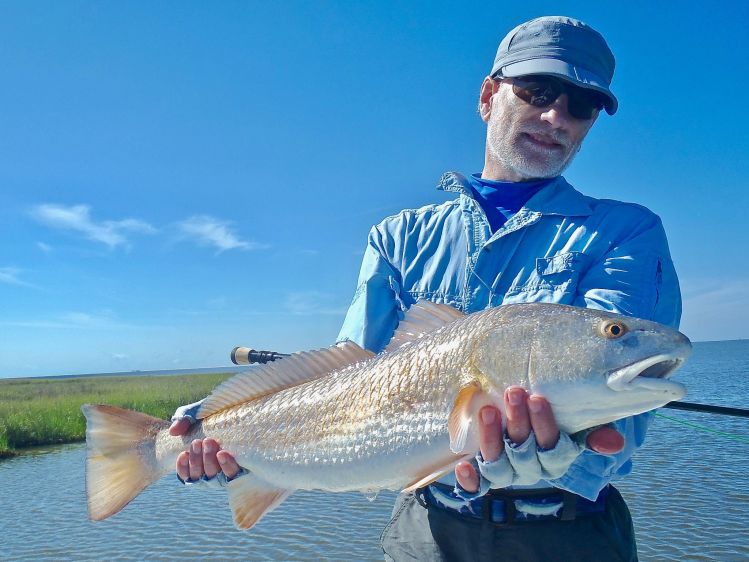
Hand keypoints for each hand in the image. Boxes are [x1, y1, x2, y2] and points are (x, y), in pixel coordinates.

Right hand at [169, 418, 240, 481]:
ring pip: (213, 476)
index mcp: (198, 463)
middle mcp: (210, 471)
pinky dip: (226, 466)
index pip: (186, 474)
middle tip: (198, 442)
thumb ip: (183, 421)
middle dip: (196, 460)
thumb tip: (173, 431)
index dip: (183, 468)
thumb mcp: (195, 414)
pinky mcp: (241, 468)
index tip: (183, 454)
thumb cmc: (210, 415)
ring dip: (209, 460)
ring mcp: (224, 471)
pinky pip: (232, 474)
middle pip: (199, 475)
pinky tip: (222, 454)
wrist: (234, 408)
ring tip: (209, 442)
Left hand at [455, 386, 624, 492]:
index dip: (546, 426)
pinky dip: (470, 480)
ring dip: (493, 439)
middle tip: (513, 392)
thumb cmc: (549, 413)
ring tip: (487, 410)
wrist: (520, 415)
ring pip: (499, 465)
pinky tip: (462, 465)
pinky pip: (477, 486)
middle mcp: (531, 467)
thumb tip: (614, 443)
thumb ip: (593, 430)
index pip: (554, 448)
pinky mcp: (483, 473)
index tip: (537, 398)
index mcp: (556, 456)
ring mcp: (506, 471)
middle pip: (525, 452)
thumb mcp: (575, 419)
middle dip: (519, 423)